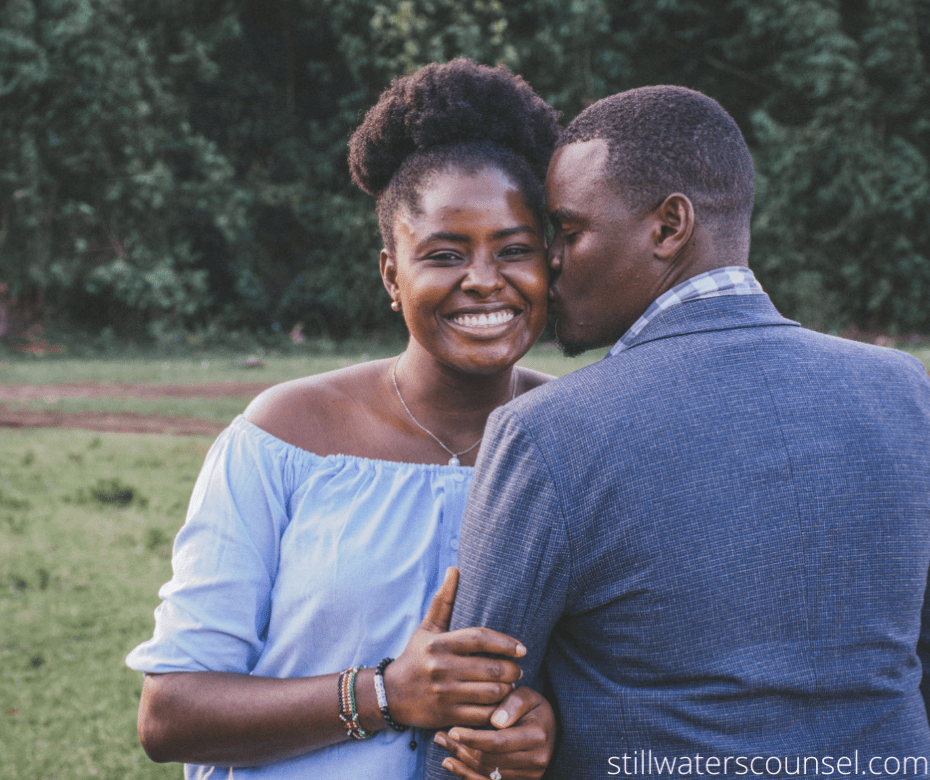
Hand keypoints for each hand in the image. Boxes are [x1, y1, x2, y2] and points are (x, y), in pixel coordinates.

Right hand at [384, 567, 526, 728]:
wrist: (390, 694)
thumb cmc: (415, 656)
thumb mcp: (427, 628)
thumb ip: (444, 600)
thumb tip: (454, 569)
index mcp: (439, 644)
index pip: (479, 638)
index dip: (505, 643)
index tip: (522, 649)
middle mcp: (442, 667)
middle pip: (490, 668)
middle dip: (512, 670)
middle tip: (518, 669)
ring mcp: (445, 693)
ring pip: (490, 693)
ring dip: (507, 689)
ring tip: (511, 685)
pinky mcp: (447, 715)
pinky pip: (482, 715)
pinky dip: (496, 710)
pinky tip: (500, 704)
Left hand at [433, 686, 554, 779]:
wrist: (549, 728)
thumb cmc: (533, 707)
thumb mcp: (527, 696)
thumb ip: (512, 703)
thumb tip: (495, 722)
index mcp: (537, 737)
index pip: (498, 742)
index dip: (473, 738)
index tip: (453, 730)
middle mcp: (536, 761)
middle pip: (490, 760)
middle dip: (462, 749)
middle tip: (441, 736)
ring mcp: (529, 776)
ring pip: (487, 774)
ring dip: (461, 762)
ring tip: (443, 746)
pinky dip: (468, 776)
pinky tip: (452, 764)